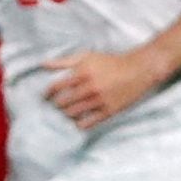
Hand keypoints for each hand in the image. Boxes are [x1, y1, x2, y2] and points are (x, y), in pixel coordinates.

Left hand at [43, 50, 162, 130]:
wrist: (138, 70)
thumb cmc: (110, 62)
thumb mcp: (87, 56)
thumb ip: (64, 61)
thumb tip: (42, 64)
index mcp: (82, 72)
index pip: (56, 87)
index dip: (47, 94)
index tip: (45, 98)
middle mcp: (90, 87)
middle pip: (63, 103)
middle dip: (56, 106)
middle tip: (54, 107)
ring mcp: (100, 100)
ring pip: (73, 114)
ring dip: (66, 115)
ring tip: (66, 113)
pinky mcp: (109, 111)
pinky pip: (89, 123)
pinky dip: (80, 124)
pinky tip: (78, 121)